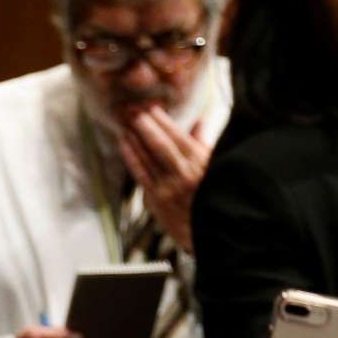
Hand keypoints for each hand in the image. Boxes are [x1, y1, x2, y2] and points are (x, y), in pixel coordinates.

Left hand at [117, 107, 212, 255]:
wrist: (211, 232)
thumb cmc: (212, 195)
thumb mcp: (214, 167)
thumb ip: (202, 143)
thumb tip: (198, 120)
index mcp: (201, 163)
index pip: (179, 136)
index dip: (163, 120)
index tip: (152, 105)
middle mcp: (185, 174)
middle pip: (161, 144)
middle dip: (146, 124)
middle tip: (133, 108)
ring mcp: (169, 188)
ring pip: (148, 157)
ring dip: (135, 137)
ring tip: (125, 120)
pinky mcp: (156, 200)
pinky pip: (140, 173)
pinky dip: (131, 156)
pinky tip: (124, 142)